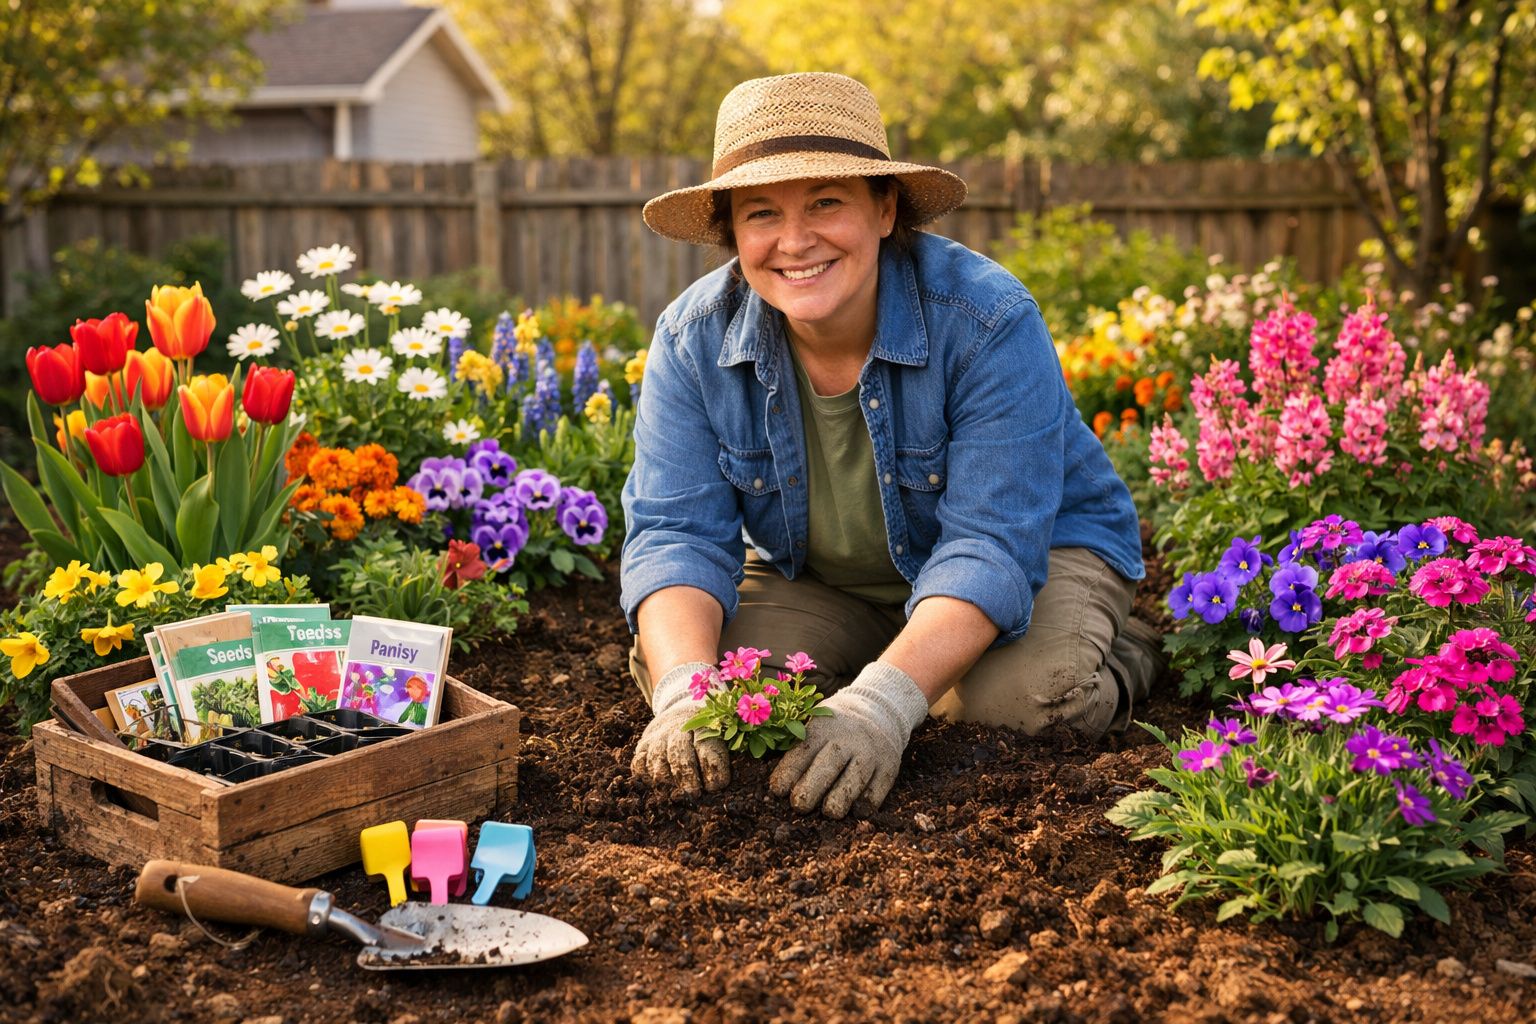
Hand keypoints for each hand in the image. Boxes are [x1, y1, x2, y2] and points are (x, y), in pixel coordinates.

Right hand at [631, 661, 729, 796]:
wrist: (682, 705)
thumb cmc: (711, 729)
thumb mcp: (725, 733)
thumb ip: (731, 752)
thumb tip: (739, 783)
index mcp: (705, 725)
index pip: (708, 746)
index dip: (713, 768)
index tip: (717, 785)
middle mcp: (679, 728)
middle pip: (679, 753)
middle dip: (687, 776)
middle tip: (694, 794)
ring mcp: (659, 736)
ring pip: (657, 759)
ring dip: (665, 779)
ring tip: (673, 794)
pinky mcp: (644, 744)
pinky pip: (639, 762)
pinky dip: (644, 775)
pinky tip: (655, 785)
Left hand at [769, 661, 929, 818]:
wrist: (879, 710)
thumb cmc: (835, 727)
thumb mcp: (815, 724)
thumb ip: (796, 746)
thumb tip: (770, 782)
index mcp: (823, 727)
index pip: (803, 751)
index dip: (788, 772)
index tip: (777, 790)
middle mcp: (847, 739)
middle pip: (827, 766)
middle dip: (811, 789)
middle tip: (799, 805)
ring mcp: (870, 753)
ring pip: (854, 781)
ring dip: (839, 800)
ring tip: (829, 812)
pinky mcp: (888, 768)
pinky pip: (876, 792)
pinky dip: (865, 804)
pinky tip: (855, 810)